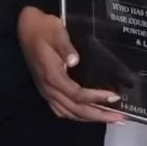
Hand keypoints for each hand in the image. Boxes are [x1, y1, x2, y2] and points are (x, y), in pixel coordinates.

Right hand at [17, 7, 125, 122]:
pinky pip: (61, 110)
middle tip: (120, 118)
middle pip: (75, 109)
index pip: (76, 94)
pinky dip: (76, 115)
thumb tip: (74, 61)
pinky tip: (87, 115)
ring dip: (90, 118)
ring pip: (69, 113)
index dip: (96, 98)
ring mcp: (46, 90)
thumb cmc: (43, 28)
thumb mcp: (56, 31)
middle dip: (99, 115)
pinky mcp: (46, 89)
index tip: (114, 96)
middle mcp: (48, 88)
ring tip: (110, 118)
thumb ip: (65, 46)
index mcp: (52, 75)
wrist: (25, 27)